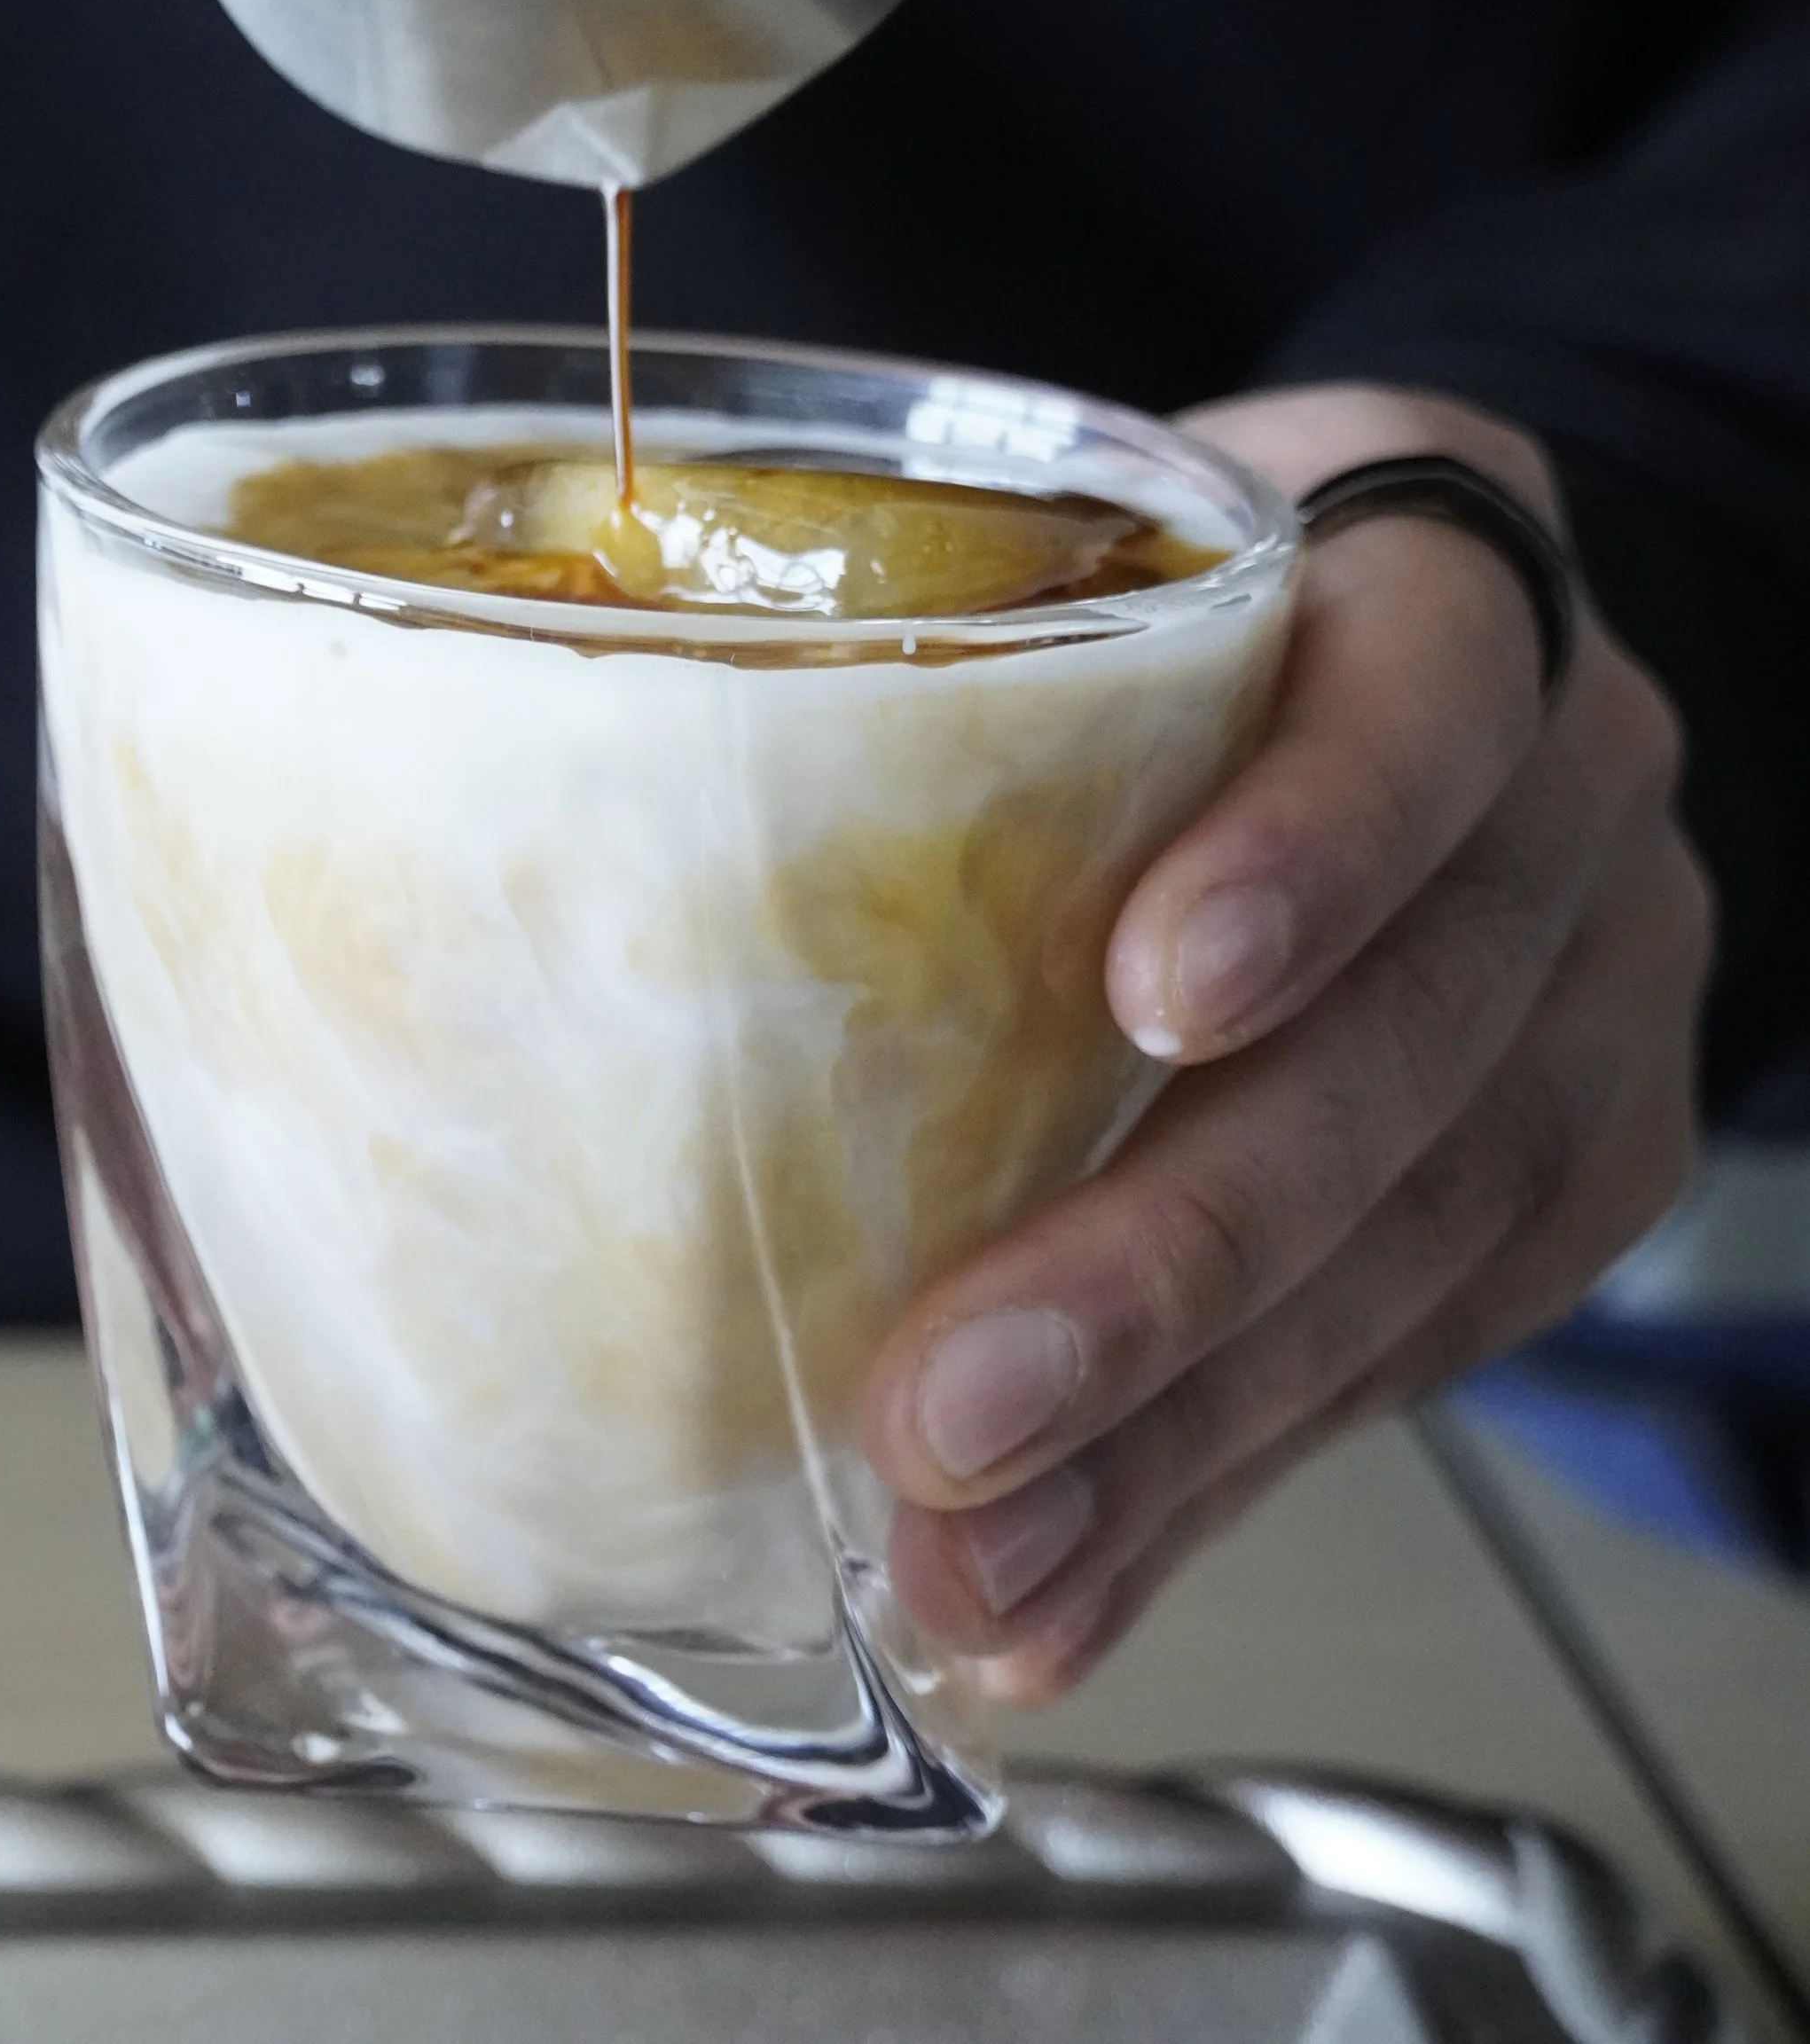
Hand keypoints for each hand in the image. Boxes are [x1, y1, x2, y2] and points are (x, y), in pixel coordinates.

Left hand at [859, 384, 1712, 1701]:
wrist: (1427, 661)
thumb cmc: (1178, 604)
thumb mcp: (1085, 554)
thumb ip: (932, 662)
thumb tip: (534, 863)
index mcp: (1447, 568)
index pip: (1426, 693)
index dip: (1311, 847)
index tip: (1147, 999)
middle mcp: (1571, 786)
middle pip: (1410, 1035)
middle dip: (1172, 1250)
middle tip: (953, 1409)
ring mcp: (1598, 991)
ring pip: (1415, 1238)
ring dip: (1177, 1430)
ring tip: (974, 1561)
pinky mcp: (1580, 1169)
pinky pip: (1417, 1351)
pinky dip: (1223, 1478)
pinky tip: (1071, 1577)